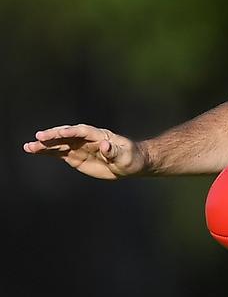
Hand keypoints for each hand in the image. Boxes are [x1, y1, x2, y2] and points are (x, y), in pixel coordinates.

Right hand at [23, 124, 146, 179]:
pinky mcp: (74, 156)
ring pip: (59, 144)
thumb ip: (114, 151)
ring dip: (44, 145)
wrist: (128, 164)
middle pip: (67, 135)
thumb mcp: (126, 156)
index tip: (60, 133)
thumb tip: (105, 145)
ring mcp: (79, 147)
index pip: (83, 131)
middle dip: (54, 135)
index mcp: (100, 136)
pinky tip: (32, 150)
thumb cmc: (130, 158)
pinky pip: (57, 153)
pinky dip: (45, 152)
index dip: (72, 131)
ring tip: (28, 147)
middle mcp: (86, 139)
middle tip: (39, 137)